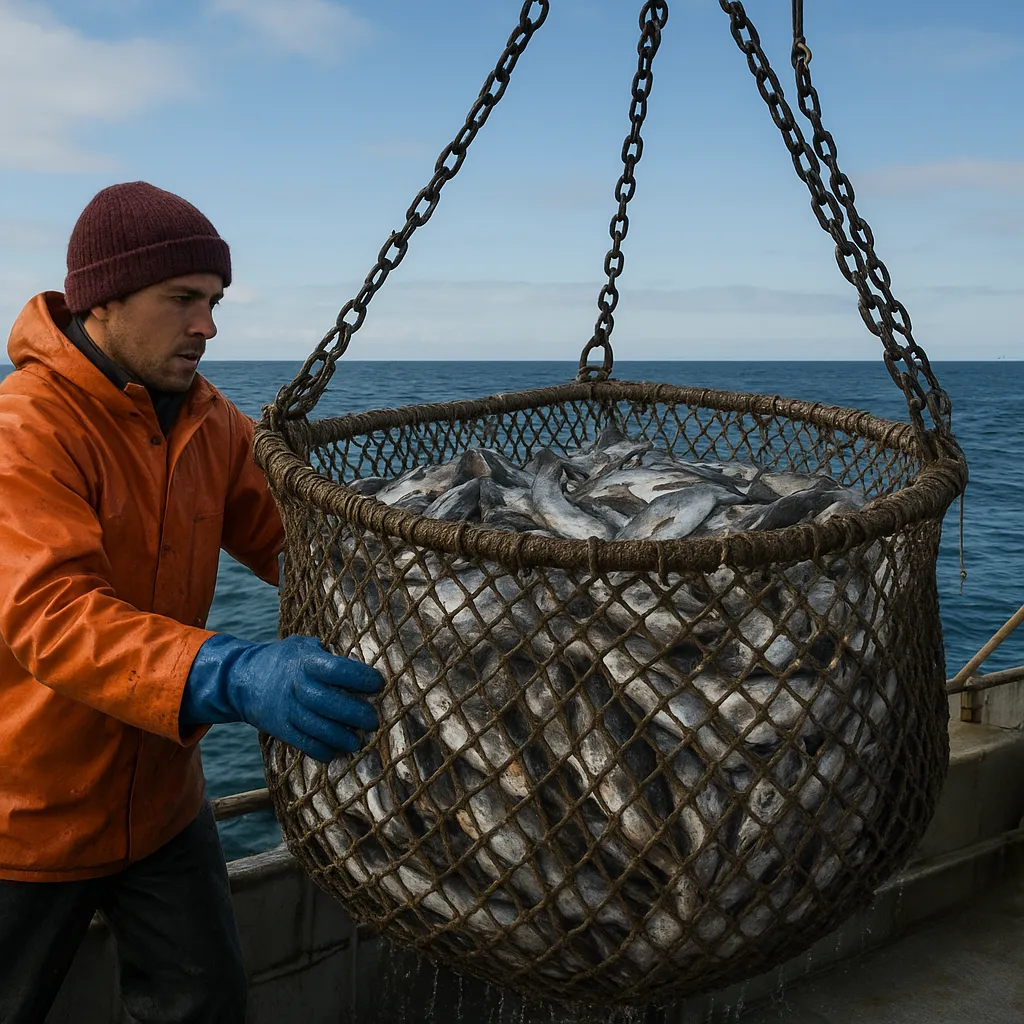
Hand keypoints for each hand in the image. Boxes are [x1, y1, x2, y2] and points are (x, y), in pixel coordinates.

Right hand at [182, 633, 382, 761]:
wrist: (242, 678)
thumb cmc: (285, 660)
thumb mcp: (304, 646)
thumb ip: (329, 655)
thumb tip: (363, 666)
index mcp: (306, 662)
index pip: (337, 669)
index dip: (360, 678)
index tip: (378, 684)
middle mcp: (296, 686)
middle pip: (328, 703)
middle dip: (355, 714)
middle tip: (373, 720)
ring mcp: (286, 709)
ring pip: (317, 728)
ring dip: (341, 737)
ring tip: (358, 741)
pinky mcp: (280, 729)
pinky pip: (303, 744)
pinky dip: (322, 751)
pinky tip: (336, 750)